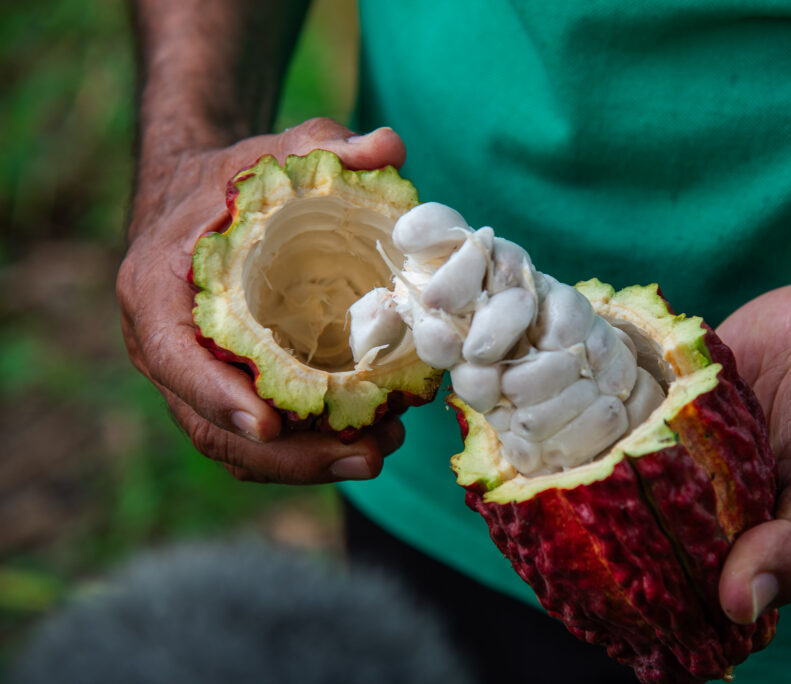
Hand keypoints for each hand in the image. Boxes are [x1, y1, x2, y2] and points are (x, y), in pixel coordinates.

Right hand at [117, 118, 407, 483]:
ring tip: (378, 453)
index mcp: (157, 292)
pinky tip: (364, 440)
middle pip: (211, 423)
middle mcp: (165, 347)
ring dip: (306, 463)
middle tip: (365, 455)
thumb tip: (389, 145)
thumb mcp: (269, 153)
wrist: (198, 205)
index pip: (173, 357)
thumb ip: (322, 145)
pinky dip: (304, 452)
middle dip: (288, 455)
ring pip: (237, 445)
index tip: (268, 424)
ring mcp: (194, 376)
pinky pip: (257, 439)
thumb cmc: (229, 182)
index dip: (215, 395)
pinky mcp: (224, 388)